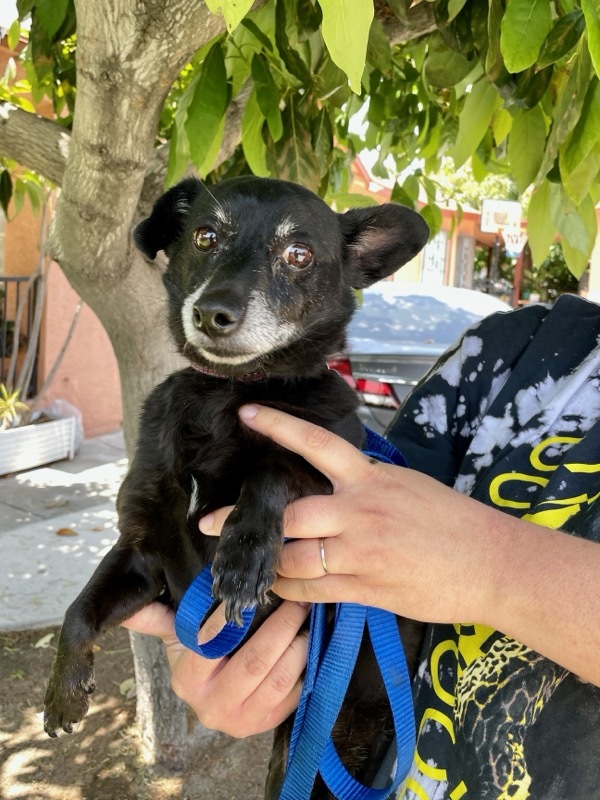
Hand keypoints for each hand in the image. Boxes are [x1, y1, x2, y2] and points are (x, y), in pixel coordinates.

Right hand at [122, 599, 309, 736]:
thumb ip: (153, 618)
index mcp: (187, 681)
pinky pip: (294, 693)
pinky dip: (305, 664)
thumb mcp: (175, 636)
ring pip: (279, 677)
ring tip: (306, 615)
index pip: (210, 648)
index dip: (230, 622)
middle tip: (296, 598)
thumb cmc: (197, 654)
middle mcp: (213, 707)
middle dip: (281, 626)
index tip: (250, 595)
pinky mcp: (268, 723)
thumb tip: (125, 606)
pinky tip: (310, 640)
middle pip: (255, 662)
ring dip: (298, 643)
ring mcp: (243, 721)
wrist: (216, 695)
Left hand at [202, 404, 599, 685]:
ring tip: (243, 562)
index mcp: (370, 478)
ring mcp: (360, 552)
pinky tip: (275, 588)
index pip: (316, 445)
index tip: (247, 413)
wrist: (491, 562)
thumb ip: (363, 485)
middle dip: (243, 521)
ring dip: (263, 562)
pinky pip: (310, 591)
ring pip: (292, 559)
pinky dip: (287, 590)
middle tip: (210, 524)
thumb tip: (327, 487)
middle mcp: (359, 511)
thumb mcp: (405, 486)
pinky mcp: (364, 588)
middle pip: (288, 514)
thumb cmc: (450, 520)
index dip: (279, 427)